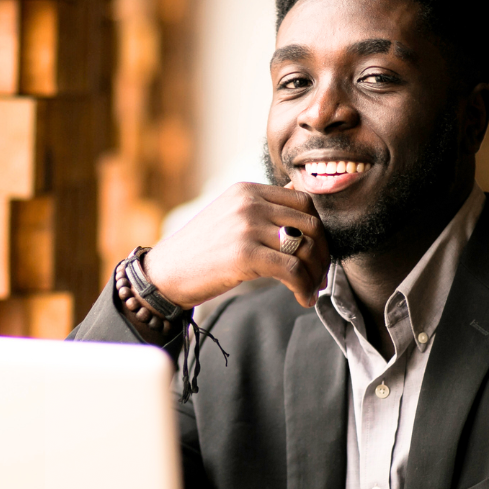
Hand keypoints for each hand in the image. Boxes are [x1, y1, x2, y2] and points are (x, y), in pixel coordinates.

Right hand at [143, 182, 329, 309]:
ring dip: (315, 275)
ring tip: (311, 290)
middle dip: (322, 254)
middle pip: (311, 225)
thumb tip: (301, 198)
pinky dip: (303, 287)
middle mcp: (249, 202)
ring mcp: (246, 226)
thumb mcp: (231, 215)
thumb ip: (264, 206)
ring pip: (305, 248)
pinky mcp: (245, 254)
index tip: (318, 255)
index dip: (319, 231)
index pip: (304, 202)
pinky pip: (292, 270)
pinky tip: (302, 299)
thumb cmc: (202, 250)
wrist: (166, 273)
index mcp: (248, 189)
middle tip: (320, 277)